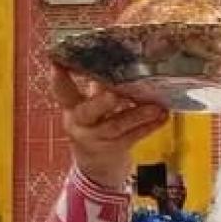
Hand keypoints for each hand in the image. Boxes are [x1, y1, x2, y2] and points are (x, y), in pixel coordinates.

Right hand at [52, 65, 168, 189]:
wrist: (98, 167)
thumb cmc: (97, 125)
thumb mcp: (91, 106)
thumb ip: (99, 85)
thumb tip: (116, 54)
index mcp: (72, 108)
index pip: (61, 91)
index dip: (59, 77)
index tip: (57, 62)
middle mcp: (80, 123)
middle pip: (88, 112)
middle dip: (101, 102)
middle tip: (114, 94)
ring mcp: (97, 138)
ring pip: (116, 126)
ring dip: (137, 115)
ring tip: (156, 107)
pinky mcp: (115, 149)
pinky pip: (134, 136)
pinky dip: (150, 126)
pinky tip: (163, 116)